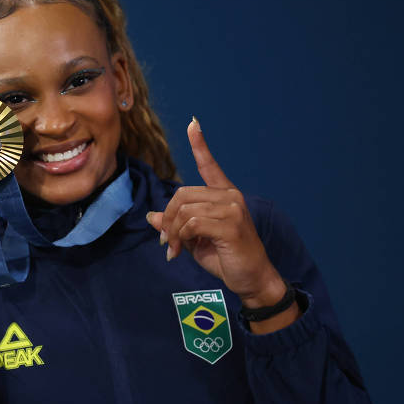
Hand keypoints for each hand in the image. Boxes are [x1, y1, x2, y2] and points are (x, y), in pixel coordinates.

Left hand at [145, 117, 288, 312]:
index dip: (200, 144)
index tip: (193, 123)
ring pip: (185, 210)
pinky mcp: (231, 225)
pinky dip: (181, 238)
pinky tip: (182, 250)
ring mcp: (233, 209)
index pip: (209, 166)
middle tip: (166, 241)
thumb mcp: (194, 239)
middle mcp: (230, 196)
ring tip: (174, 249)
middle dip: (167, 219)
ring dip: (172, 232)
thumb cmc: (226, 257)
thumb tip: (152, 216)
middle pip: (182, 195)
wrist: (251, 279)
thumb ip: (176, 225)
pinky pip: (192, 223)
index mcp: (224, 195)